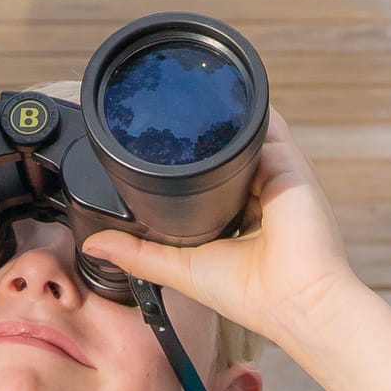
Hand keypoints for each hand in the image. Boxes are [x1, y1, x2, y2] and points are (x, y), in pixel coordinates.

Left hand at [86, 112, 356, 355]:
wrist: (297, 298)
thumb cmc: (250, 294)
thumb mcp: (181, 270)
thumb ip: (139, 253)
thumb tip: (93, 245)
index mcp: (237, 217)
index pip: (206, 180)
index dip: (183, 166)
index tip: (153, 149)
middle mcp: (257, 192)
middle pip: (223, 152)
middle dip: (197, 136)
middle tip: (161, 118)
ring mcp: (274, 174)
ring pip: (241, 132)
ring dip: (218, 117)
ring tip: (183, 97)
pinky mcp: (288, 161)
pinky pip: (266, 123)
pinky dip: (246, 109)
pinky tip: (220, 93)